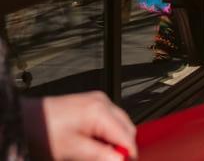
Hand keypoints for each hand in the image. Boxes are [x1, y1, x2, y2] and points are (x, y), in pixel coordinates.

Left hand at [22, 92, 137, 160]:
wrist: (23, 118)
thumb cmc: (42, 131)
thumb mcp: (72, 150)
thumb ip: (100, 155)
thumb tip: (120, 159)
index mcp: (99, 111)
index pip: (126, 136)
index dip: (127, 154)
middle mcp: (102, 102)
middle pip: (126, 128)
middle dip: (121, 146)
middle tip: (108, 160)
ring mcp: (97, 100)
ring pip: (119, 123)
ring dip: (113, 140)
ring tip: (95, 153)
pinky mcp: (91, 102)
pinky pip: (109, 118)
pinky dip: (106, 132)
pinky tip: (92, 142)